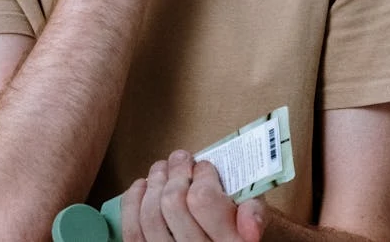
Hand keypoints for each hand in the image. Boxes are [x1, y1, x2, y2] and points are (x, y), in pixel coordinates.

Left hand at [121, 150, 266, 241]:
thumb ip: (254, 211)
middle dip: (174, 172)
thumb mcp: (257, 216)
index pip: (203, 200)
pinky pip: (132, 231)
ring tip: (162, 168)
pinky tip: (144, 186)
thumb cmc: (239, 226)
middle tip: (181, 158)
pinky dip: (133, 202)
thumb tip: (250, 227)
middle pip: (172, 203)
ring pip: (150, 216)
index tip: (204, 166)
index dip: (201, 174)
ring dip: (154, 182)